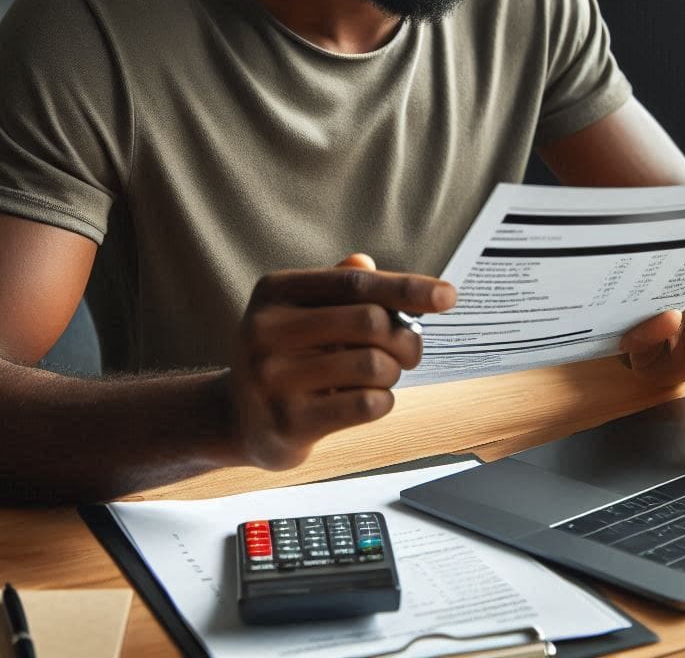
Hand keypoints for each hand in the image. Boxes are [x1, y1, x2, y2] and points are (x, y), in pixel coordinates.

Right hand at [228, 253, 454, 469]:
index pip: (356, 282)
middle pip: (370, 321)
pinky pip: (365, 405)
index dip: (408, 286)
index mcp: (275, 291)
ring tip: (382, 376)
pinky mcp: (287, 423)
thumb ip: (339, 286)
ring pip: (373, 365)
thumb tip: (368, 262)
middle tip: (411, 350)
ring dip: (393, 372)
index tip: (448, 295)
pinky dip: (383, 401)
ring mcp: (273, 378)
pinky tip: (369, 400)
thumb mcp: (301, 311)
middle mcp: (266, 330)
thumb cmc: (286, 355)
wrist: (235, 417)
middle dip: (405, 337)